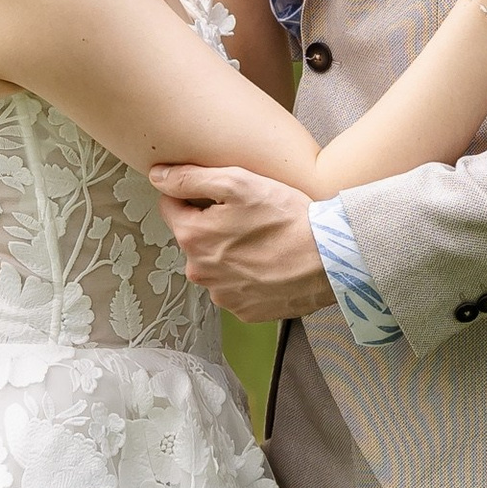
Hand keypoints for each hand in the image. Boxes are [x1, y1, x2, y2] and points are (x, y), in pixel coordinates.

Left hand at [149, 161, 334, 318]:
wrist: (329, 259)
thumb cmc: (286, 218)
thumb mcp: (237, 183)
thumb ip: (189, 178)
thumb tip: (157, 176)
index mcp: (192, 238)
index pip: (171, 208)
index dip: (195, 196)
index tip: (222, 196)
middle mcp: (199, 272)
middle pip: (194, 239)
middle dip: (214, 226)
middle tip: (249, 217)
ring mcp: (222, 295)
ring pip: (215, 265)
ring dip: (231, 253)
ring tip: (263, 242)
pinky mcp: (244, 311)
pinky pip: (236, 287)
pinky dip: (248, 276)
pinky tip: (269, 263)